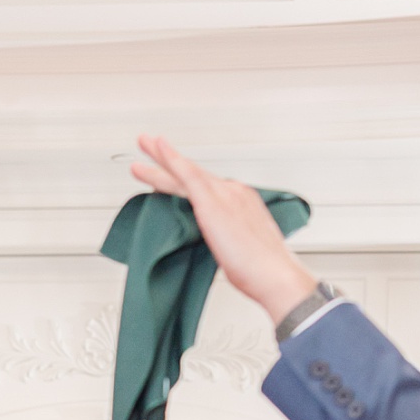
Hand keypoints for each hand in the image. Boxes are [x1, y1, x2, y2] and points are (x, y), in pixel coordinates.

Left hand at [131, 135, 315, 323]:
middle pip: (194, 173)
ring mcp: (224, 195)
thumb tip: (216, 250)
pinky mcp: (213, 203)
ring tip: (143, 143)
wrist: (275, 276)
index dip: (185, 179)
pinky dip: (172, 159)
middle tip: (150, 144)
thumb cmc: (262, 273)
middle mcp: (234, 193)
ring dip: (163, 157)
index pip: (207, 187)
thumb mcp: (240, 253)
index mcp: (242, 203)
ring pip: (186, 171)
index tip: (171, 174)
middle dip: (170, 160)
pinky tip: (158, 147)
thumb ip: (225, 244)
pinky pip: (188, 175)